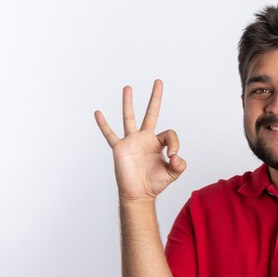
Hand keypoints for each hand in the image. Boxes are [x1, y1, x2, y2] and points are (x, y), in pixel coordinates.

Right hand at [94, 79, 185, 201]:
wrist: (139, 194)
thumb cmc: (155, 183)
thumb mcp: (172, 174)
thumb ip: (179, 165)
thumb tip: (176, 156)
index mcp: (158, 143)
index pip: (169, 134)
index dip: (174, 143)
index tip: (173, 156)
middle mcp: (145, 139)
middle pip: (151, 114)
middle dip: (155, 98)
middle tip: (158, 82)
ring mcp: (131, 142)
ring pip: (129, 118)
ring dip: (128, 103)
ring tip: (128, 87)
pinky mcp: (120, 148)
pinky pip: (110, 134)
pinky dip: (103, 125)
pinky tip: (98, 113)